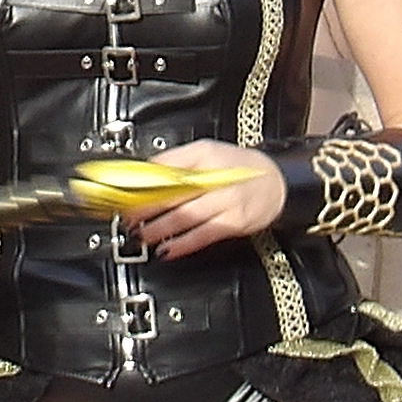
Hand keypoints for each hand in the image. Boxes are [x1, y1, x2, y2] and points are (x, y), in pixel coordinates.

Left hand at [132, 146, 285, 258]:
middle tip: (129, 219)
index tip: (126, 195)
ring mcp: (227, 202)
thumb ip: (176, 160)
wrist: (276, 182)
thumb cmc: (238, 167)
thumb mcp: (206, 151)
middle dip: (148, 209)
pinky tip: (168, 249)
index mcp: (205, 157)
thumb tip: (146, 171)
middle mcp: (216, 179)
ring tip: (143, 236)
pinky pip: (204, 235)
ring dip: (161, 229)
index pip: (168, 169)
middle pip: (175, 195)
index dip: (144, 184)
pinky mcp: (234, 223)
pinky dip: (184, 244)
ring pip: (187, 217)